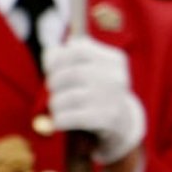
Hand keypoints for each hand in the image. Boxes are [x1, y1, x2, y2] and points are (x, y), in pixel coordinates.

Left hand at [45, 37, 145, 165]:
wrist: (122, 121)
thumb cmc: (96, 89)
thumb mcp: (88, 68)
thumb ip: (65, 56)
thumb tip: (49, 55)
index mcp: (113, 60)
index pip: (79, 50)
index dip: (57, 59)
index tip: (49, 69)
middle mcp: (116, 77)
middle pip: (72, 74)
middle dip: (54, 82)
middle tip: (52, 89)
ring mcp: (112, 98)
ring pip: (69, 98)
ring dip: (55, 103)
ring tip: (56, 106)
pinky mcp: (107, 119)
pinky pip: (72, 117)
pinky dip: (60, 120)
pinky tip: (59, 121)